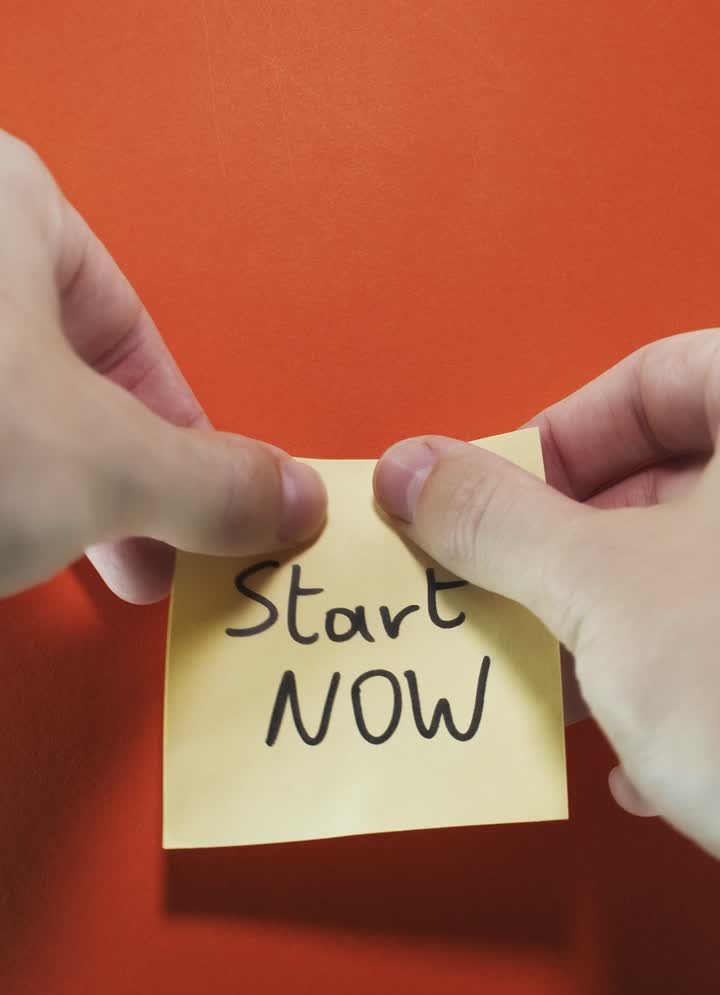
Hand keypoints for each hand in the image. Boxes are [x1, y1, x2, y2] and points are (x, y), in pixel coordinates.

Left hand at [0, 131, 325, 601]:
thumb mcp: (100, 461)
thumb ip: (211, 483)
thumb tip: (285, 498)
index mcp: (11, 205)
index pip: (135, 319)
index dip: (185, 419)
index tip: (219, 486)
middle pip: (79, 378)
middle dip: (129, 478)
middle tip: (164, 541)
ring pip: (25, 420)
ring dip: (73, 504)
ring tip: (108, 564)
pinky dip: (12, 507)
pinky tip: (25, 556)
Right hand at [374, 331, 719, 855]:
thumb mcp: (602, 590)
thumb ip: (496, 521)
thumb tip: (412, 471)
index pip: (658, 377)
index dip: (560, 437)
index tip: (497, 501)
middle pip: (682, 482)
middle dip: (579, 552)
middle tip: (511, 595)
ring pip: (704, 576)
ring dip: (620, 631)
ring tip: (562, 685)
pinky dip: (686, 689)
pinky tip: (647, 760)